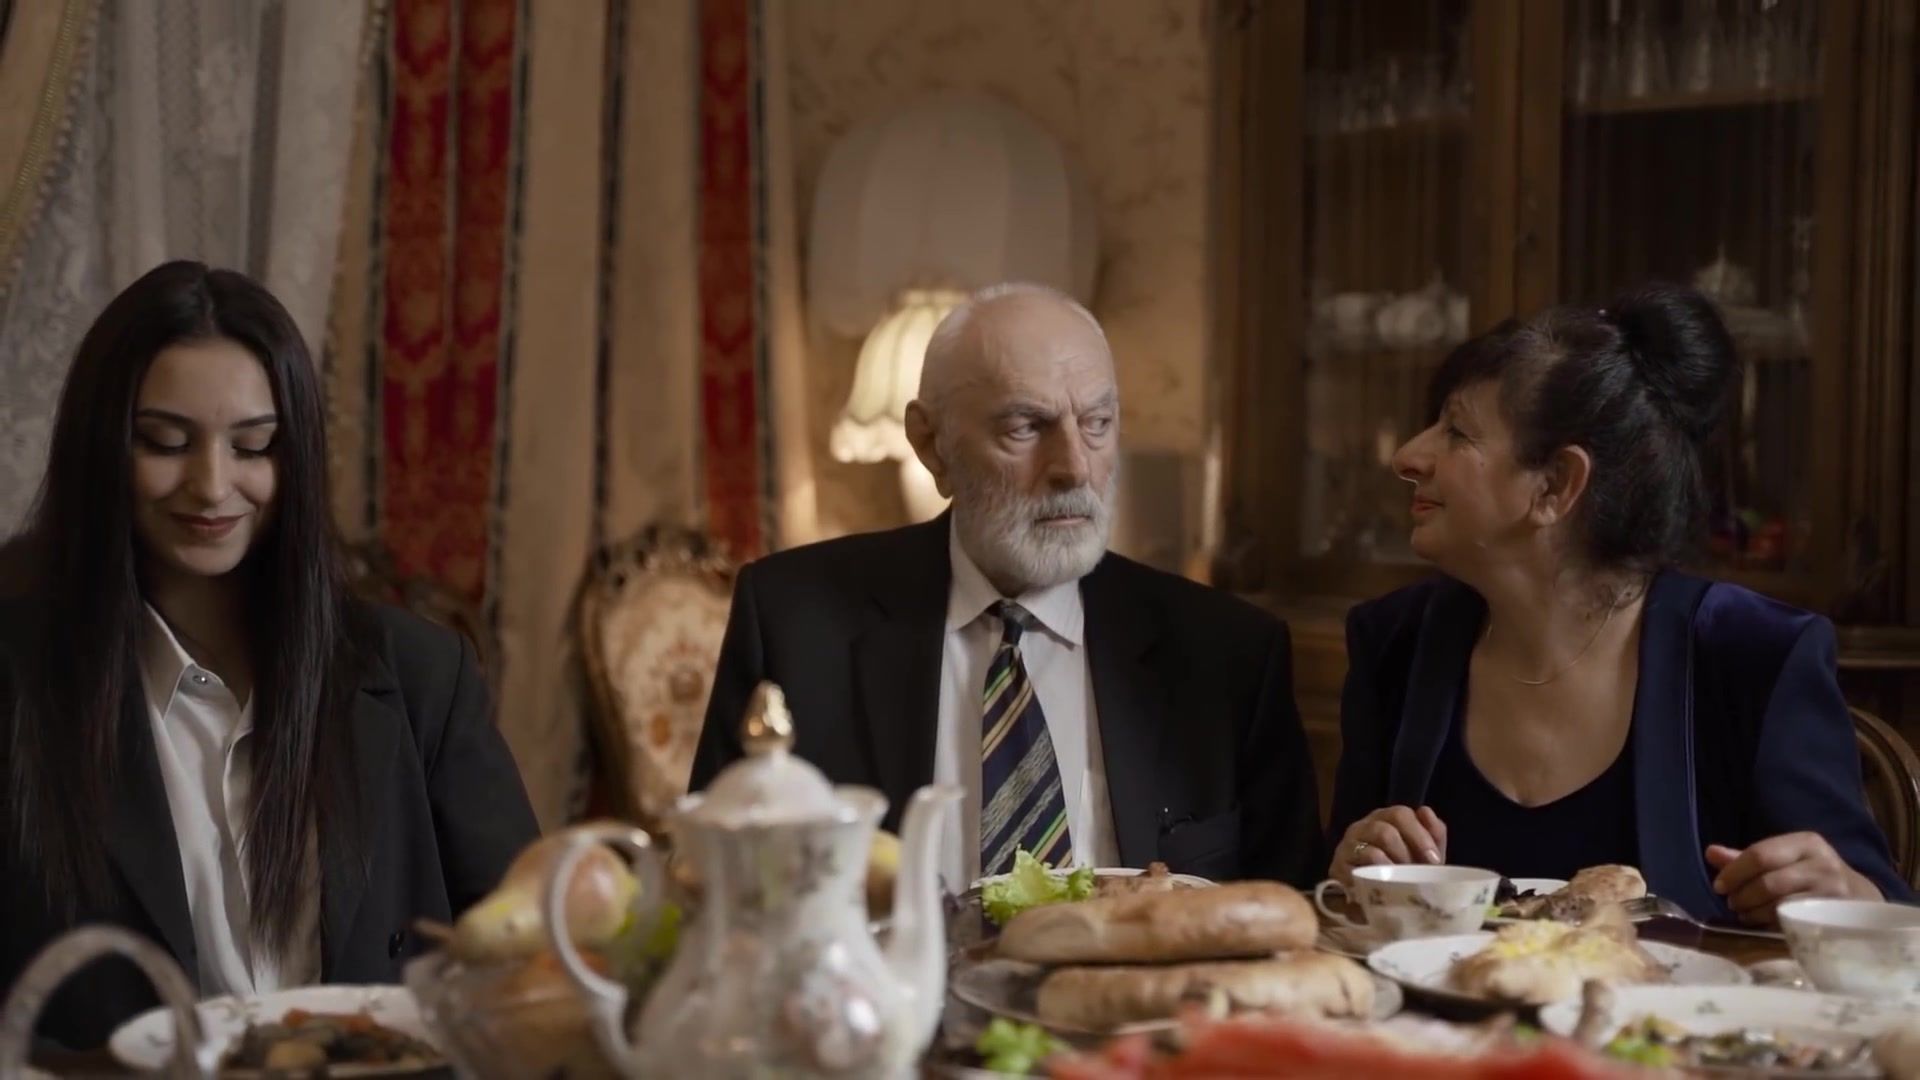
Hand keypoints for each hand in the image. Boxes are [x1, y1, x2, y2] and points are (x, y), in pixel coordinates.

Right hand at [1330, 805, 1447, 883]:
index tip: (1435, 861)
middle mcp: (1364, 826)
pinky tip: (1386, 885)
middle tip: (1420, 871)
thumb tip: (1426, 812)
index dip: (1421, 835)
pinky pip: (1360, 865)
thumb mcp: (1421, 853)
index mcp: (1385, 819)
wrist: (1371, 899)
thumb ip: (1432, 834)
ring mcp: (1348, 844)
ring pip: (1375, 845)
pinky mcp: (1338, 866)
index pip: (1401, 814)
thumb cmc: (1400, 872)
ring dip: (1395, 863)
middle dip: (1410, 849)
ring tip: (1403, 879)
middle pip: (1387, 827)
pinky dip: (1378, 874)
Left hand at [1705, 832, 1881, 925]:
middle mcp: (1823, 864)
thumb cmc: (1812, 875)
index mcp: (1806, 842)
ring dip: (1754, 912)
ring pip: (1780, 904)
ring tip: (1745, 914)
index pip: (1760, 854)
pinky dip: (1772, 924)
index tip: (1719, 886)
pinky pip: (1795, 922)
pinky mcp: (1836, 916)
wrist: (1861, 897)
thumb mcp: (1785, 859)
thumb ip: (1748, 857)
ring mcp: (1833, 892)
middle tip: (1732, 903)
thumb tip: (1710, 852)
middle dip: (1743, 895)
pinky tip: (1764, 924)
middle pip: (1768, 882)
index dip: (1734, 872)